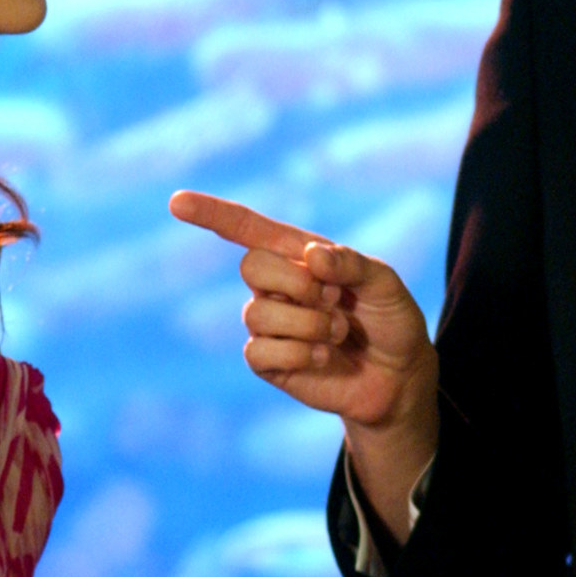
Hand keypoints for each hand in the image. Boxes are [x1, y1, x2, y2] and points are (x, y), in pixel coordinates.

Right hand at [168, 191, 439, 538]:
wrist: (399, 374)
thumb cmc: (390, 319)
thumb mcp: (385, 283)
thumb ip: (351, 264)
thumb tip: (310, 256)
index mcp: (299, 254)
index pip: (247, 228)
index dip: (211, 214)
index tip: (176, 202)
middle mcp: (276, 285)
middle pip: (251, 265)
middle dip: (299, 284)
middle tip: (336, 301)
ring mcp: (269, 323)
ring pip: (256, 313)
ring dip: (308, 323)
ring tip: (337, 331)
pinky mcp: (269, 362)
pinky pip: (258, 352)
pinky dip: (299, 353)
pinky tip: (324, 356)